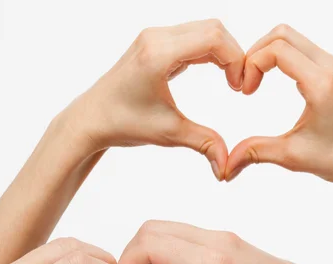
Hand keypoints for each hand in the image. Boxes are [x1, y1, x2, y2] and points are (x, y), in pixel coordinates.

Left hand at [63, 19, 245, 180]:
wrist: (92, 118)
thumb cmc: (123, 123)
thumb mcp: (168, 133)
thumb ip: (204, 143)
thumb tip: (228, 167)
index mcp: (158, 54)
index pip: (213, 38)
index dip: (236, 59)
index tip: (239, 88)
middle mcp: (156, 37)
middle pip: (213, 28)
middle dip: (233, 54)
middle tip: (239, 85)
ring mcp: (154, 37)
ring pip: (203, 29)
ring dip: (222, 52)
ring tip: (230, 81)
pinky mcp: (154, 43)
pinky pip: (191, 36)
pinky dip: (208, 51)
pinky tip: (216, 72)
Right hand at [226, 24, 332, 196]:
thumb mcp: (291, 156)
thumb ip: (255, 152)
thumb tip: (225, 165)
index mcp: (322, 84)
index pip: (277, 50)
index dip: (251, 64)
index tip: (245, 92)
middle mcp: (332, 67)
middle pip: (283, 34)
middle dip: (255, 53)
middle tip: (246, 82)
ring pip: (293, 38)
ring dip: (268, 53)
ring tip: (256, 82)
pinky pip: (303, 49)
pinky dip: (281, 57)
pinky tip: (273, 81)